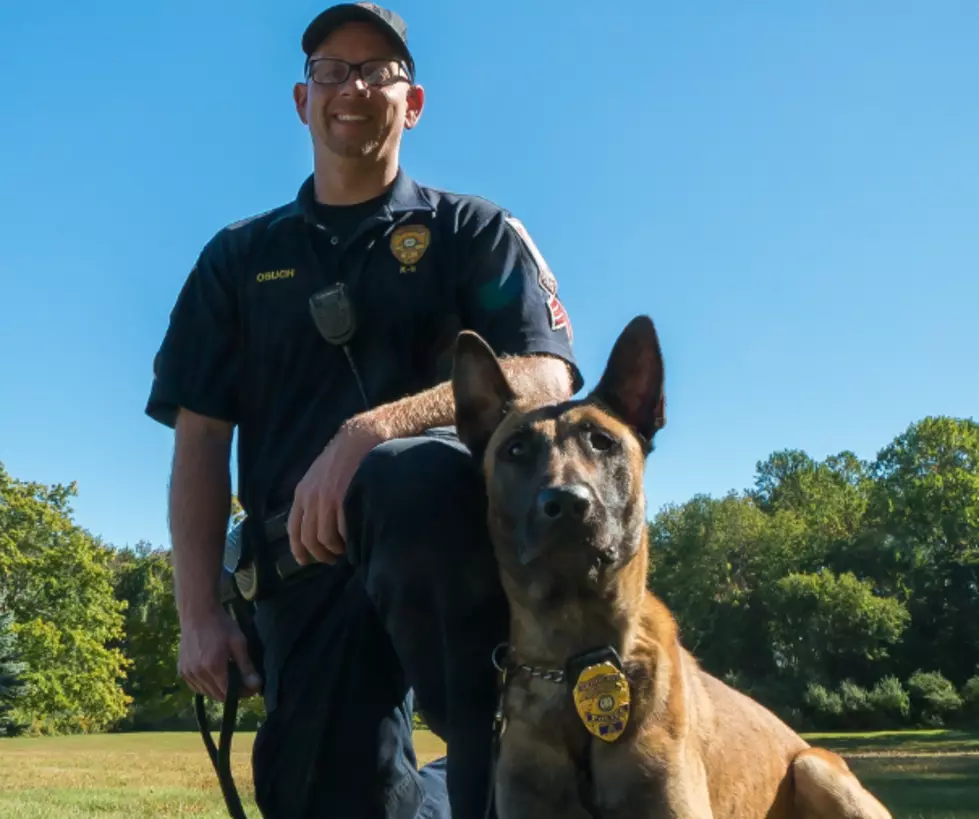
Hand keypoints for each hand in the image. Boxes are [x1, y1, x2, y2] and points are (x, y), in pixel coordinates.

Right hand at [178, 605, 261, 701]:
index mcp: (213, 667)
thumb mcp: (238, 643)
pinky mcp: (181, 671)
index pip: (228, 693)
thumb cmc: (221, 625)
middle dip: (232, 693)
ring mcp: (187, 673)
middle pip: (217, 695)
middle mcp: (197, 674)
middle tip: (244, 683)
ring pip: (206, 693)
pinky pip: (196, 687)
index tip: (252, 688)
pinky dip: (207, 686)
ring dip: (219, 690)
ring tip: (230, 678)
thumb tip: (256, 685)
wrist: (198, 613)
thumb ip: (246, 666)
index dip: (242, 694)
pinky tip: (215, 676)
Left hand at [288, 415, 387, 565]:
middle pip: (309, 538)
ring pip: (325, 538)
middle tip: (331, 558)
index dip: (298, 549)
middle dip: (320, 554)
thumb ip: (314, 498)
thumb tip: (315, 525)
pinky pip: (343, 530)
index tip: (304, 561)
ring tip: (345, 550)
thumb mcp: (319, 476)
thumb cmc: (343, 458)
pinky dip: (348, 540)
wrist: (360, 438)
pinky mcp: (345, 499)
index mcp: (302, 493)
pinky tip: (354, 539)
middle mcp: (311, 498)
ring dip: (335, 549)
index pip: (293, 529)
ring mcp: (328, 499)